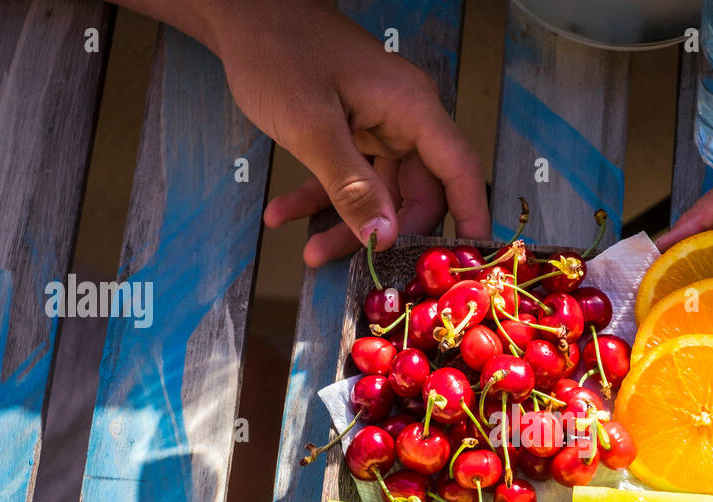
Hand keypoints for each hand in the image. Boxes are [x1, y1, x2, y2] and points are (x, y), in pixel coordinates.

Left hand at [202, 1, 488, 264]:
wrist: (242, 15)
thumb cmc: (279, 51)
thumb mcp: (312, 127)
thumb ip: (351, 186)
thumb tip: (385, 237)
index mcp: (411, 109)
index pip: (459, 172)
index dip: (471, 219)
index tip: (469, 263)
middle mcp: (403, 120)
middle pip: (417, 194)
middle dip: (386, 233)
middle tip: (358, 266)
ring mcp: (377, 126)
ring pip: (379, 195)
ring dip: (345, 224)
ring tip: (310, 251)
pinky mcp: (350, 132)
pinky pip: (347, 178)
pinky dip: (318, 199)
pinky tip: (284, 215)